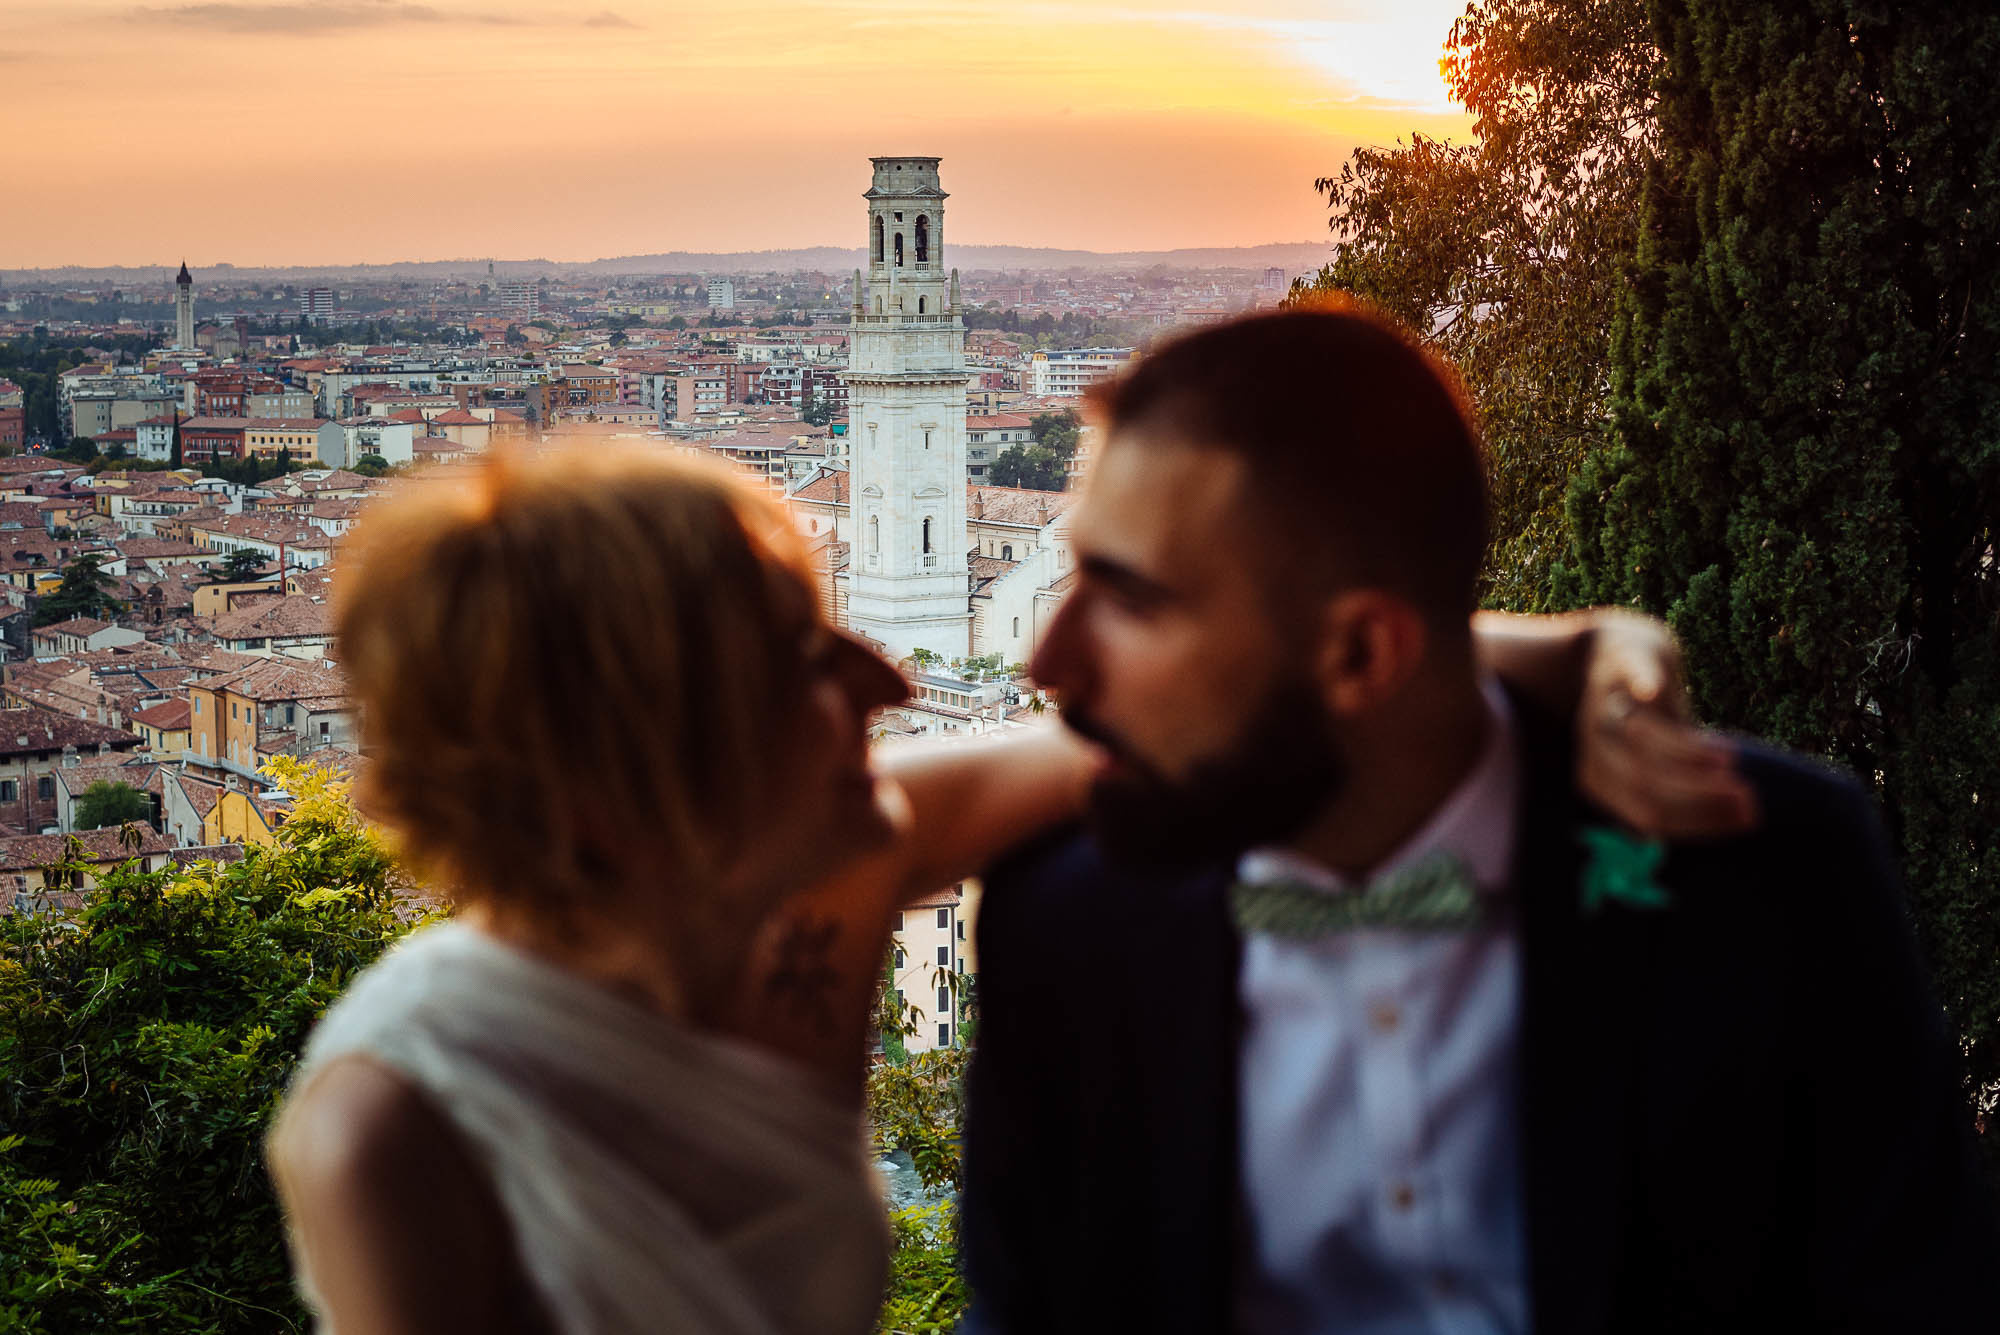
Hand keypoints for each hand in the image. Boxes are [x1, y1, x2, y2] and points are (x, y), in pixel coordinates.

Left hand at [1577, 611, 1758, 839]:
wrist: (1617, 652)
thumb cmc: (1648, 719)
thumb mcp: (1659, 762)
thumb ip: (1685, 791)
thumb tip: (1742, 819)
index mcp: (1600, 778)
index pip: (1649, 815)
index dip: (1700, 822)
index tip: (1748, 820)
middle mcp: (1597, 744)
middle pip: (1643, 780)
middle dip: (1699, 793)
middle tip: (1749, 796)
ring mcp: (1608, 700)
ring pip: (1642, 734)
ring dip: (1687, 751)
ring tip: (1731, 760)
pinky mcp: (1623, 660)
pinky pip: (1628, 672)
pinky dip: (1641, 682)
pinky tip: (1651, 690)